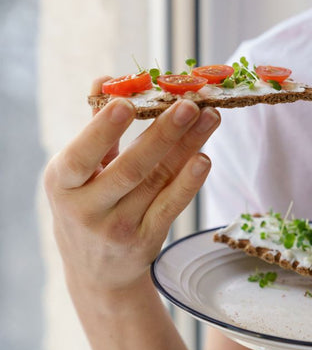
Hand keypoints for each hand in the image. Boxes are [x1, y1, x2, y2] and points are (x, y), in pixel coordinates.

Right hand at [44, 77, 219, 293]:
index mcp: (63, 183)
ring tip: (210, 117)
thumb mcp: (77, 171)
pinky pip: (171, 206)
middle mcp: (87, 209)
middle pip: (131, 168)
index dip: (103, 130)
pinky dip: (189, 182)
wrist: (95, 270)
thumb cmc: (86, 202)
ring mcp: (119, 228)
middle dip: (163, 134)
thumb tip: (106, 79)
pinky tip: (204, 158)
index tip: (127, 103)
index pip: (82, 156)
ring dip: (188, 146)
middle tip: (189, 104)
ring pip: (158, 181)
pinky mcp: (146, 239)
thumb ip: (95, 126)